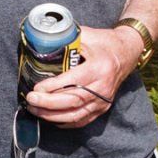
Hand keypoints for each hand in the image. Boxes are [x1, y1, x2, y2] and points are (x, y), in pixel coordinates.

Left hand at [24, 26, 141, 129]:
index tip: (36, 88)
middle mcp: (103, 86)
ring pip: (76, 115)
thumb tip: (41, 40)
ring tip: (35, 110)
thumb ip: (66, 38)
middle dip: (48, 103)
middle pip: (73, 101)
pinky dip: (65, 122)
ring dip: (53, 115)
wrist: (127, 52)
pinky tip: (50, 118)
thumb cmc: (104, 42)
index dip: (53, 87)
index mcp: (99, 67)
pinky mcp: (103, 107)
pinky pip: (82, 120)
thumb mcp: (86, 35)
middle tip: (30, 100)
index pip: (73, 81)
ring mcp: (104, 100)